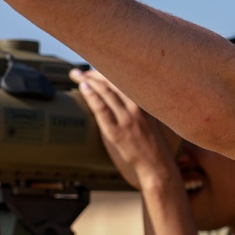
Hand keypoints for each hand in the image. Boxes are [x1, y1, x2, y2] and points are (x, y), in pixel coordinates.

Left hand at [71, 69, 178, 189]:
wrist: (158, 166)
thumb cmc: (155, 145)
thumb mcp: (153, 120)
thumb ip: (140, 107)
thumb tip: (123, 97)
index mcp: (146, 102)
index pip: (124, 79)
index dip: (107, 71)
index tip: (94, 69)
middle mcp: (137, 107)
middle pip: (112, 82)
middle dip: (93, 74)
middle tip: (78, 72)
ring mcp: (127, 119)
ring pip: (106, 92)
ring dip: (88, 81)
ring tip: (76, 76)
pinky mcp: (117, 132)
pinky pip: (102, 109)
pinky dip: (92, 96)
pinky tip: (83, 88)